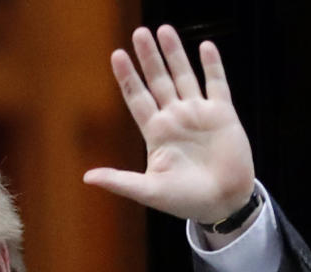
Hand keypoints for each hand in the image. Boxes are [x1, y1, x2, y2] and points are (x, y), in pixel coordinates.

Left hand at [83, 25, 254, 224]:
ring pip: (184, 76)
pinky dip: (212, 66)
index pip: (137, 98)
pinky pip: (216, 84)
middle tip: (139, 33)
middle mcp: (175, 118)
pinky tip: (205, 47)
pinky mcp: (223, 115)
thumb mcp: (148, 191)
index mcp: (156, 133)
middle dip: (148, 58)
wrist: (223, 203)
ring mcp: (199, 114)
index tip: (116, 55)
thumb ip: (120, 181)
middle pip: (158, 80)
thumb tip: (87, 178)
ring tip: (164, 30)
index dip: (127, 77)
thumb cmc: (185, 200)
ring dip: (175, 54)